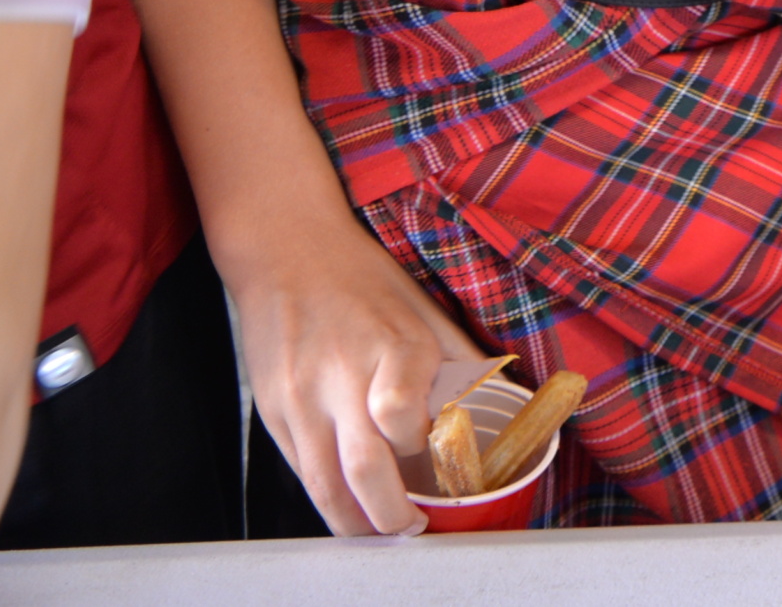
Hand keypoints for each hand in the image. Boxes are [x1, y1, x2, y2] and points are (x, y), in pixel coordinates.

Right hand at [216, 212, 486, 535]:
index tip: (440, 465)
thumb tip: (510, 397)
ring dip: (354, 520)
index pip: (404, 416)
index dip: (424, 450)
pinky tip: (345, 503)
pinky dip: (325, 496)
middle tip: (412, 526)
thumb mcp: (423, 307)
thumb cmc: (362, 278)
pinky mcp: (271, 410)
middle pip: (365, 466)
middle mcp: (343, 376)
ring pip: (324, 482)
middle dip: (390, 513)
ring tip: (379, 531)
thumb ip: (460, 357)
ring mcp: (301, 397)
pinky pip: (300, 469)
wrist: (286, 251)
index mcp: (392, 344)